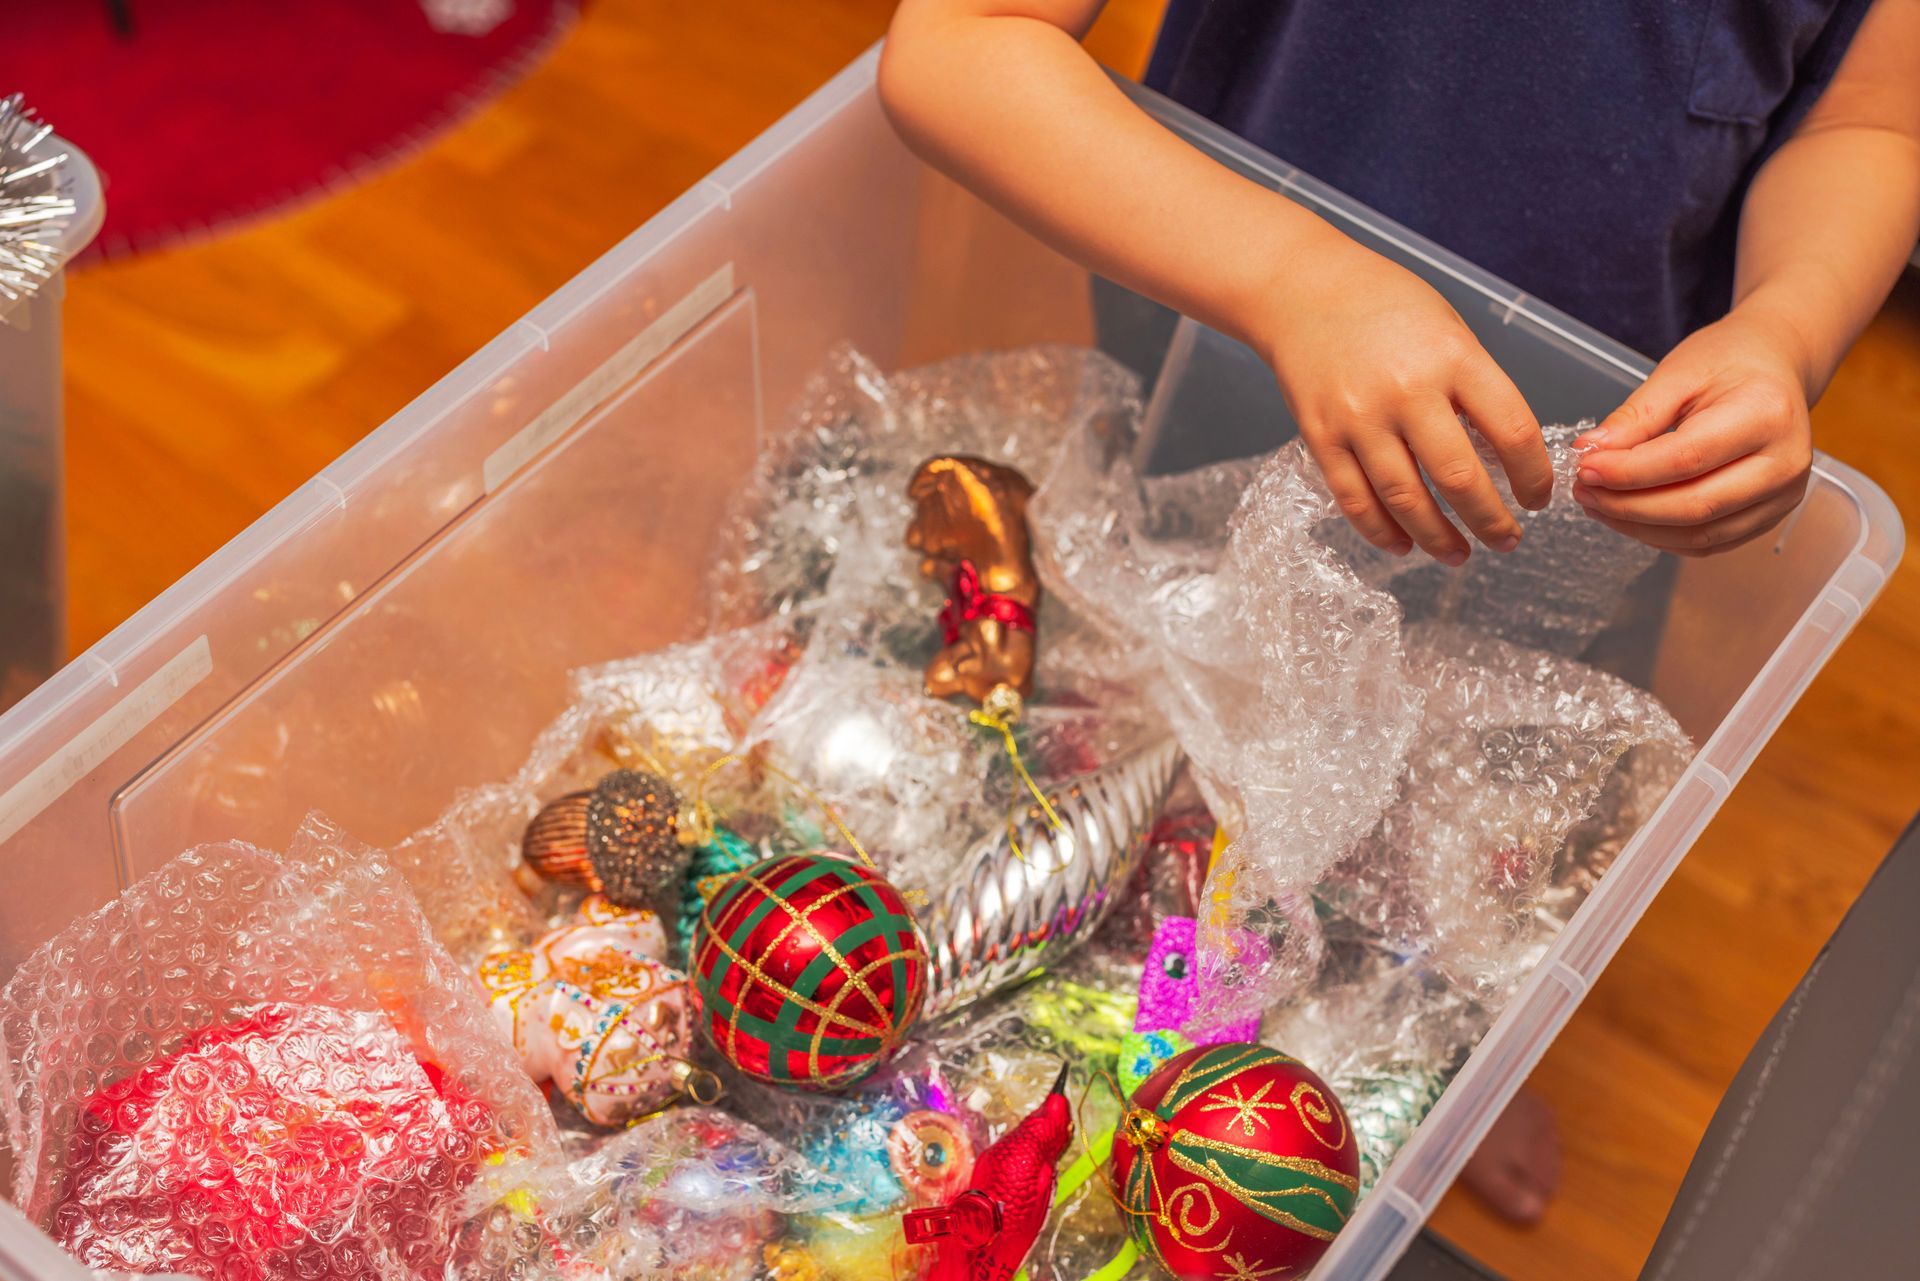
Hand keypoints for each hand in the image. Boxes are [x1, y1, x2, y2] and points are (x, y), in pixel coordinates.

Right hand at [1257, 237, 1553, 563]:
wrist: (1301, 291)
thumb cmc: (1384, 307)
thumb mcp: (1449, 331)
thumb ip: (1475, 389)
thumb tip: (1502, 457)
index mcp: (1453, 358)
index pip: (1512, 431)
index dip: (1534, 477)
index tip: (1538, 498)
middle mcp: (1407, 391)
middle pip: (1461, 478)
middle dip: (1493, 521)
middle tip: (1508, 540)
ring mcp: (1359, 418)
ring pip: (1407, 500)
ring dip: (1439, 538)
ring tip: (1459, 554)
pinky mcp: (1321, 436)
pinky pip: (1355, 499)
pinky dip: (1382, 531)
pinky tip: (1404, 544)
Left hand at [1570, 308, 1813, 555]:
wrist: (1775, 367)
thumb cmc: (1729, 362)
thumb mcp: (1677, 374)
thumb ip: (1635, 418)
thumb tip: (1589, 453)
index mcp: (1765, 415)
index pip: (1686, 459)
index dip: (1628, 472)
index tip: (1585, 468)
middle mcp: (1784, 463)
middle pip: (1695, 506)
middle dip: (1628, 506)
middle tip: (1584, 491)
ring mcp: (1782, 496)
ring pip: (1700, 534)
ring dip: (1639, 527)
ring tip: (1599, 504)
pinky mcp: (1769, 516)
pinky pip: (1709, 542)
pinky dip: (1662, 536)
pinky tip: (1628, 515)